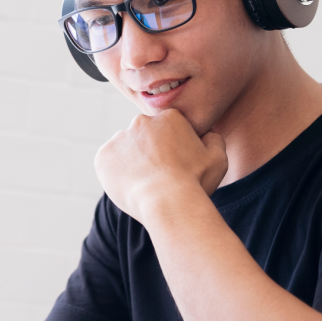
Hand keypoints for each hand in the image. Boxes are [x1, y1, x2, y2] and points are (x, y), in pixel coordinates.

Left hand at [94, 109, 226, 222]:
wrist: (168, 202)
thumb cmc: (195, 182)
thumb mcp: (218, 158)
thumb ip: (213, 139)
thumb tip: (206, 134)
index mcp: (169, 117)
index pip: (167, 130)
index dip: (172, 149)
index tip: (176, 166)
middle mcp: (141, 121)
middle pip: (144, 137)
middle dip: (150, 153)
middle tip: (159, 176)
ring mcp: (119, 137)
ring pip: (126, 150)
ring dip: (133, 162)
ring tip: (146, 184)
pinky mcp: (103, 156)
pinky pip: (109, 163)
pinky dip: (116, 173)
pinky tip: (132, 186)